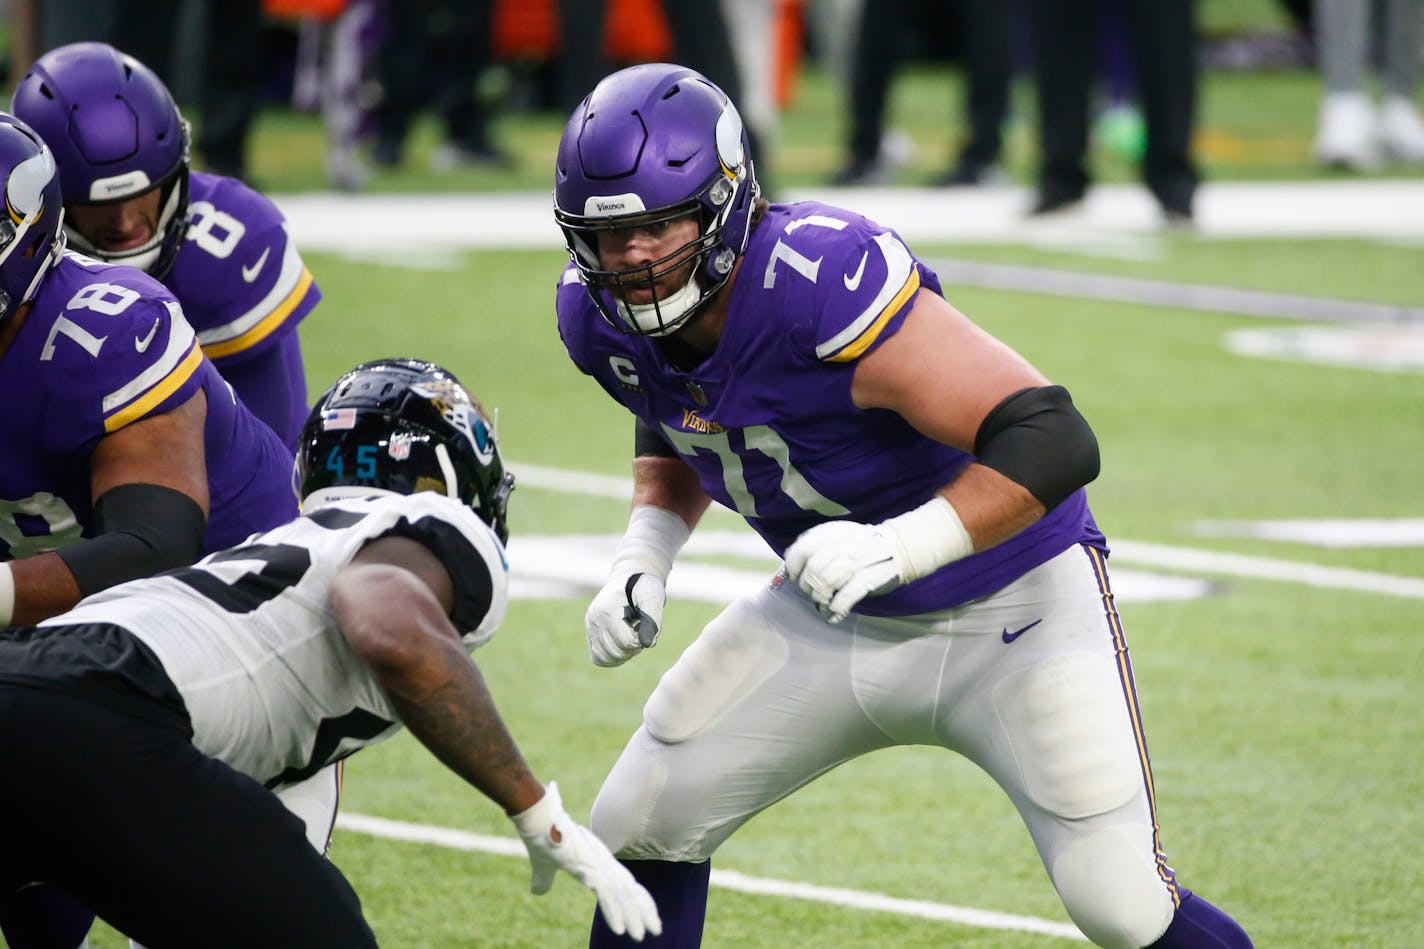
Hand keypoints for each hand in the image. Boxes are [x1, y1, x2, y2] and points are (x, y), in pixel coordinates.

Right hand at [512, 782, 661, 941]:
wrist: (537, 819)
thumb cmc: (542, 837)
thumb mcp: (543, 866)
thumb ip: (545, 880)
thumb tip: (538, 892)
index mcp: (597, 863)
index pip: (624, 884)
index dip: (637, 900)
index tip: (647, 916)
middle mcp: (603, 863)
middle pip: (630, 890)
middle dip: (644, 911)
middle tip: (656, 930)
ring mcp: (598, 865)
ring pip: (622, 895)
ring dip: (632, 917)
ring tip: (640, 936)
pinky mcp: (589, 867)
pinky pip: (606, 895)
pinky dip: (614, 912)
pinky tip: (620, 930)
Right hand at [586, 570, 664, 666]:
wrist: (630, 579)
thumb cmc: (644, 587)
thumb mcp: (652, 598)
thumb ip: (652, 620)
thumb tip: (648, 644)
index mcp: (608, 610)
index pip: (626, 642)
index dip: (641, 641)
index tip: (646, 626)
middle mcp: (594, 619)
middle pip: (616, 652)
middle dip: (633, 648)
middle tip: (641, 631)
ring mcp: (590, 627)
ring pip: (605, 658)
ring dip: (624, 653)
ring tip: (632, 637)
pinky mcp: (590, 633)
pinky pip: (598, 657)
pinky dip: (613, 657)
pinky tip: (624, 643)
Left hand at [783, 520, 902, 622]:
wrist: (898, 546)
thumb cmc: (862, 545)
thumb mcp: (839, 535)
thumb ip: (817, 546)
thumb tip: (791, 565)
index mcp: (832, 532)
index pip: (802, 549)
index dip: (793, 566)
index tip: (795, 576)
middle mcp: (842, 545)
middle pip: (812, 571)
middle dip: (807, 587)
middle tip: (812, 593)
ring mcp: (856, 562)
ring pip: (826, 584)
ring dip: (821, 598)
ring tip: (823, 602)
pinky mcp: (869, 579)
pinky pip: (845, 597)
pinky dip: (836, 608)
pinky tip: (834, 612)